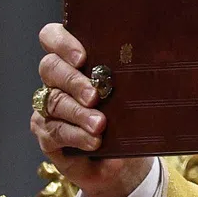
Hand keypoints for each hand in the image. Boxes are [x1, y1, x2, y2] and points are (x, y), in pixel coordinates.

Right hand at [31, 23, 152, 196]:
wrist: (128, 160)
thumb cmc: (133, 115)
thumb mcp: (136, 91)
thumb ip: (133, 73)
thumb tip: (150, 61)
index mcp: (76, 58)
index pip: (52, 36)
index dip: (62, 43)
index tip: (83, 58)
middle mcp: (58, 79)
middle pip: (50, 67)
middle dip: (73, 81)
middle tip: (95, 96)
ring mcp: (49, 106)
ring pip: (53, 100)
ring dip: (77, 113)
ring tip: (99, 124)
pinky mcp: (47, 134)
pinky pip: (55, 131)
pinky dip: (76, 136)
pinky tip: (94, 142)